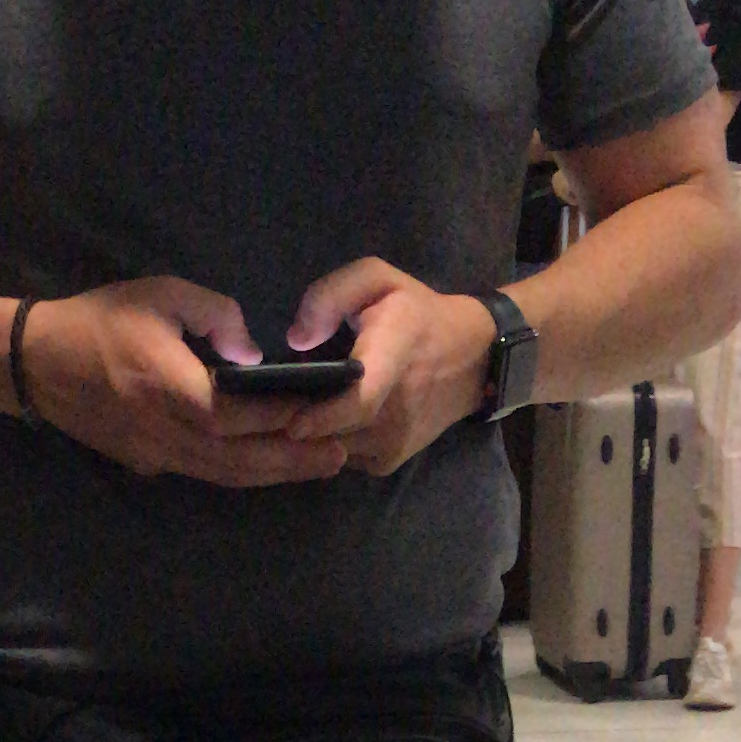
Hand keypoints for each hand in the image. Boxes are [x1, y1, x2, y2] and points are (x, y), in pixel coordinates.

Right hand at [18, 277, 349, 486]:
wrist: (35, 363)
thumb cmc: (98, 320)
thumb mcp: (160, 294)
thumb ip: (215, 315)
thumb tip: (253, 350)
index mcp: (167, 385)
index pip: (234, 414)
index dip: (278, 416)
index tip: (320, 410)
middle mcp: (163, 430)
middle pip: (238, 458)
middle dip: (291, 459)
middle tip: (338, 457)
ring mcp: (154, 453)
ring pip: (224, 475)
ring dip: (273, 474)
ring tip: (317, 468)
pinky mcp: (147, 463)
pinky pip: (204, 473)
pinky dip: (242, 473)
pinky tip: (270, 467)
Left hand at [281, 260, 498, 475]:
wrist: (474, 360)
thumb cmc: (418, 314)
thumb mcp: (380, 280)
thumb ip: (332, 295)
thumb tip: (298, 338)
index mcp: (394, 357)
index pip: (362, 401)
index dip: (324, 417)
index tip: (293, 423)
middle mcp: (395, 410)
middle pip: (336, 432)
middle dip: (297, 426)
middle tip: (266, 411)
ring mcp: (393, 442)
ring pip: (334, 450)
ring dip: (310, 436)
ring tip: (289, 412)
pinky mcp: (388, 461)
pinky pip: (344, 457)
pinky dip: (327, 443)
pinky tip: (324, 421)